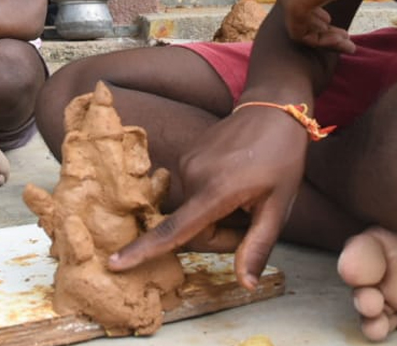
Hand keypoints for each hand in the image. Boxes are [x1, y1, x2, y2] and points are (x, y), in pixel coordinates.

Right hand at [109, 105, 308, 290]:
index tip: (114, 263)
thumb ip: (257, 246)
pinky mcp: (187, 154)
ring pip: (194, 210)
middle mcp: (192, 175)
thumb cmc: (281, 160)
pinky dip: (212, 195)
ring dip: (217, 212)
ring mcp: (187, 161)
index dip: (143, 250)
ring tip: (246, 191)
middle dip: (221, 232)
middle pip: (194, 227)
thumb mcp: (278, 207)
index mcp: (215, 191)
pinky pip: (194, 190)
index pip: (174, 230)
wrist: (272, 110)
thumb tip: (246, 286)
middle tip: (253, 215)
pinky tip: (235, 177)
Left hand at [267, 0, 367, 52]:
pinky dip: (324, 42)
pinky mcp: (292, 6)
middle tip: (337, 30)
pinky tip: (346, 42)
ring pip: (298, 22)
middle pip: (294, 5)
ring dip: (323, 35)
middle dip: (315, 21)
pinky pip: (302, 35)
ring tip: (346, 39)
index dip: (312, 4)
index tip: (329, 17)